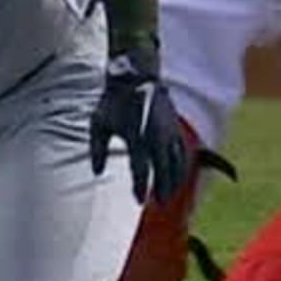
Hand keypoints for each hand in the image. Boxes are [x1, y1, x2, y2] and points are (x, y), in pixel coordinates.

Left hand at [88, 46, 194, 204]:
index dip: (140, 186)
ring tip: (169, 195)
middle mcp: (155, 135)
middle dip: (162, 188)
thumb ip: (97, 149)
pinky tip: (179, 176)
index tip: (139, 201)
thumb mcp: (98, 123)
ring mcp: (169, 131)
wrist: (135, 77)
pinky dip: (183, 166)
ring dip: (174, 180)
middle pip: (163, 169)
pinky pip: (183, 151)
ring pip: (177, 161)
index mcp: (136, 135)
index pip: (140, 168)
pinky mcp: (175, 127)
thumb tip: (97, 172)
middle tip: (159, 204)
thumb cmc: (113, 102)